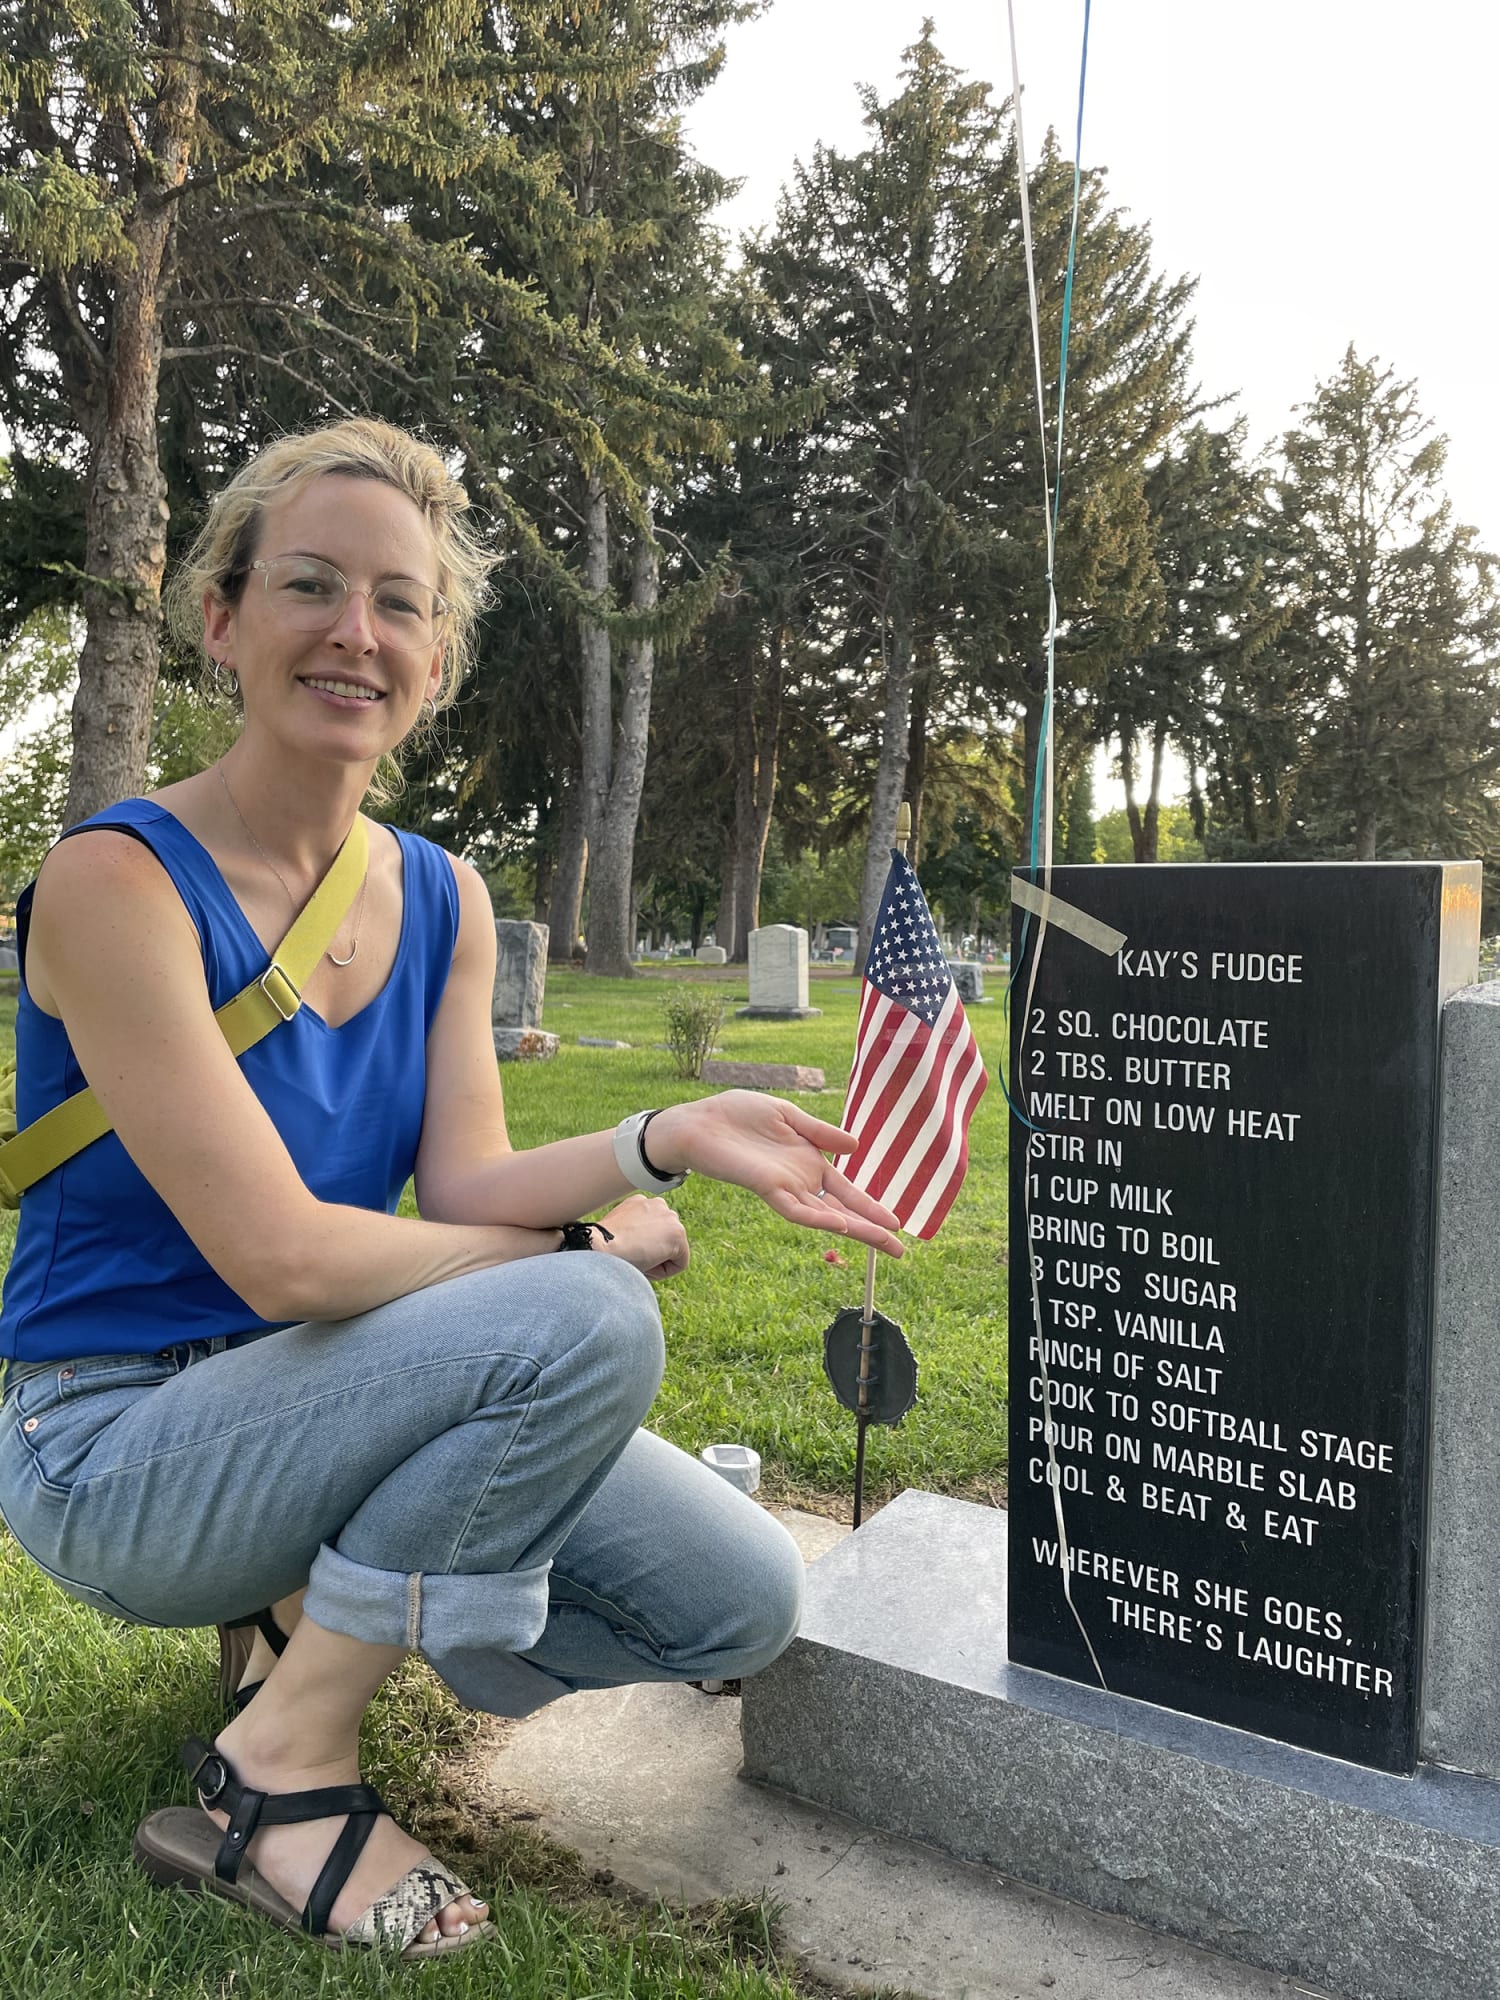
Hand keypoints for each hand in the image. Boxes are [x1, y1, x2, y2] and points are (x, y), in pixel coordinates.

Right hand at [594, 1194, 689, 1281]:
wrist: (599, 1247)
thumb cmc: (601, 1247)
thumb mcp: (617, 1234)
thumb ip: (633, 1234)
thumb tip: (642, 1248)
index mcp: (640, 1203)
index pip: (652, 1232)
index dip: (640, 1249)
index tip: (626, 1252)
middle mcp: (657, 1204)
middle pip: (665, 1240)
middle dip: (653, 1253)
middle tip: (631, 1258)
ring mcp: (669, 1217)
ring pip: (673, 1252)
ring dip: (657, 1262)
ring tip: (637, 1260)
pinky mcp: (677, 1234)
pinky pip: (679, 1264)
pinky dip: (664, 1272)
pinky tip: (646, 1265)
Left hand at [648, 1092, 903, 1256]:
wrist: (698, 1121)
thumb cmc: (737, 1115)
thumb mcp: (788, 1115)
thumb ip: (820, 1131)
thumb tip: (856, 1146)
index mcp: (809, 1163)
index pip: (847, 1192)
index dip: (871, 1207)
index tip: (897, 1223)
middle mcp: (801, 1181)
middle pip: (843, 1211)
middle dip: (871, 1229)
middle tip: (900, 1251)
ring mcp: (785, 1188)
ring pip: (825, 1216)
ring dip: (853, 1229)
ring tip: (882, 1241)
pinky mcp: (766, 1187)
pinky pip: (795, 1208)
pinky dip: (817, 1217)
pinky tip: (839, 1224)